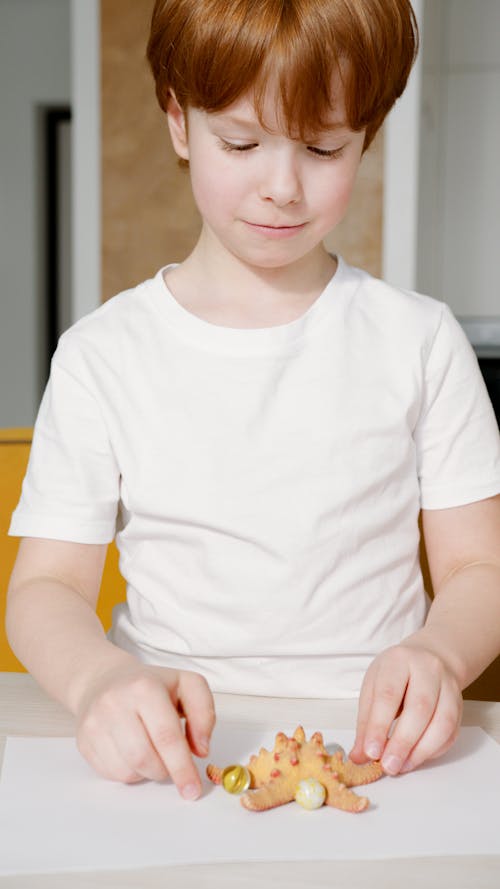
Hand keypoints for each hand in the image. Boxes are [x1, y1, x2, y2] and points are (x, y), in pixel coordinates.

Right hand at [75, 660, 215, 798]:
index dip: (182, 767)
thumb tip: (201, 749)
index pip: (166, 736)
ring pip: (128, 771)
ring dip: (148, 772)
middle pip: (145, 758)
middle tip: (173, 762)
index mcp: (144, 687)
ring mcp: (95, 723)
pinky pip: (112, 774)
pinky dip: (130, 772)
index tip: (193, 789)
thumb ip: (204, 713)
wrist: (104, 680)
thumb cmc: (150, 686)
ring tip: (152, 750)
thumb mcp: (187, 685)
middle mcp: (115, 703)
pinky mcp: (84, 741)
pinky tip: (133, 752)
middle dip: (166, 770)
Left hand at [349, 638, 462, 774]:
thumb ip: (366, 722)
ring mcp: (448, 685)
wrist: (427, 659)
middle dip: (403, 742)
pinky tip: (416, 758)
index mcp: (399, 660)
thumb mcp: (373, 687)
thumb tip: (359, 756)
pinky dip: (433, 751)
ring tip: (402, 766)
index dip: (379, 726)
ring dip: (421, 751)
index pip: (388, 694)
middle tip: (388, 765)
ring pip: (442, 722)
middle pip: (419, 708)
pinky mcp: (460, 704)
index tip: (371, 752)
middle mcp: (427, 669)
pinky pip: (451, 732)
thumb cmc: (395, 675)